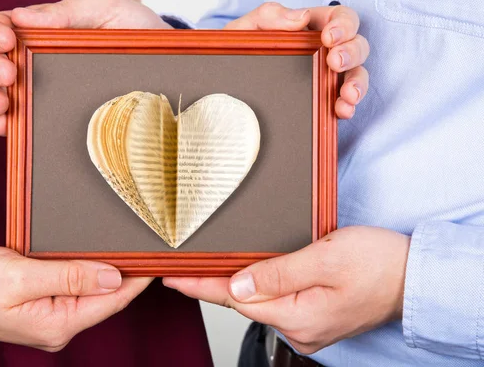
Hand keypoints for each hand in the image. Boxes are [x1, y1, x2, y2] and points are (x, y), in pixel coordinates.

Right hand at [0, 0, 170, 135]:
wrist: (165, 66)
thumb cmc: (137, 32)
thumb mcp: (106, 11)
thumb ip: (67, 11)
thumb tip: (21, 18)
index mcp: (45, 30)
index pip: (5, 26)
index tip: (7, 41)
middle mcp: (38, 61)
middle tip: (9, 76)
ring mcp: (45, 90)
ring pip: (2, 93)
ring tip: (1, 105)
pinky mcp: (55, 115)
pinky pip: (22, 121)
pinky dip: (5, 125)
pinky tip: (3, 126)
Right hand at [0, 247, 150, 350]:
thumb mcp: (20, 276)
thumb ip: (69, 276)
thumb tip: (112, 276)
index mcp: (57, 324)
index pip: (111, 301)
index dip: (138, 279)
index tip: (157, 257)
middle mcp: (59, 327)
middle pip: (106, 298)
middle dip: (127, 273)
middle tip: (145, 243)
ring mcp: (51, 320)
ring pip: (92, 293)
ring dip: (107, 271)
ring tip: (127, 246)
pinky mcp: (44, 309)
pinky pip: (76, 291)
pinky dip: (88, 273)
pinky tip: (94, 257)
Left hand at [164, 226, 409, 353]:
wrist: (414, 276)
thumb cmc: (378, 263)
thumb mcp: (325, 259)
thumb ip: (278, 273)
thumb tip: (237, 284)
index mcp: (297, 315)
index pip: (235, 298)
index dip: (200, 285)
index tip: (172, 277)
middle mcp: (299, 328)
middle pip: (243, 301)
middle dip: (212, 283)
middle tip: (182, 267)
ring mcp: (308, 325)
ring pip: (259, 301)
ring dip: (234, 283)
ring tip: (206, 267)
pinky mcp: (314, 316)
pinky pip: (276, 301)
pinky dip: (258, 287)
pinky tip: (246, 275)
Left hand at [225, 3, 369, 118]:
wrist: (224, 85)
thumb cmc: (237, 52)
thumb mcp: (245, 30)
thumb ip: (268, 16)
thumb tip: (300, 18)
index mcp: (310, 28)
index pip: (340, 18)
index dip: (343, 24)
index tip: (329, 37)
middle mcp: (324, 51)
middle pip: (356, 45)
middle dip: (352, 52)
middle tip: (335, 61)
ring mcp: (326, 77)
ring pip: (356, 74)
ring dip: (358, 82)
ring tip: (348, 94)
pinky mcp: (323, 100)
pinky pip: (345, 102)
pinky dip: (348, 106)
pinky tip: (342, 110)